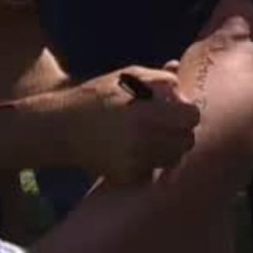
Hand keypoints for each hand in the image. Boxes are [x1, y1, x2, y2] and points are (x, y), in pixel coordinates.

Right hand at [47, 67, 199, 183]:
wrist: (62, 128)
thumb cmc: (95, 96)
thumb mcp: (125, 77)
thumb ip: (157, 77)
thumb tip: (179, 77)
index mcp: (144, 113)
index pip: (191, 117)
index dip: (188, 111)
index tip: (179, 108)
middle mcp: (142, 141)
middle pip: (187, 141)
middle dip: (182, 131)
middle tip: (168, 124)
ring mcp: (134, 162)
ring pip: (174, 159)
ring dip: (170, 148)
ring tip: (154, 136)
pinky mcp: (127, 176)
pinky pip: (154, 170)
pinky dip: (151, 161)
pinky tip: (138, 149)